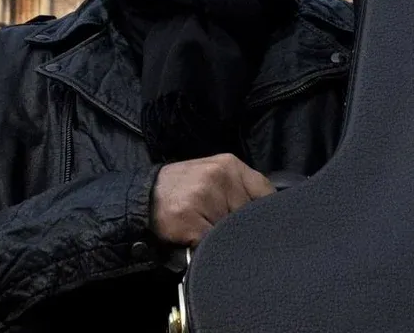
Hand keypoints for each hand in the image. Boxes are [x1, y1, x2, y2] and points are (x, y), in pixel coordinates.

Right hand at [150, 153, 275, 246]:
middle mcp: (220, 176)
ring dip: (224, 239)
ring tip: (205, 227)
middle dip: (241, 227)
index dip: (265, 214)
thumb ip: (241, 190)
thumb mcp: (215, 178)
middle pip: (252, 216)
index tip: (260, 224)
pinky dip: (208, 247)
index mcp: (230, 165)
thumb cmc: (184, 189)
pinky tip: (196, 236)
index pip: (266, 192)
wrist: (144, 197)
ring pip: (234, 232)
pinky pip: (213, 244)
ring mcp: (204, 196)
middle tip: (220, 224)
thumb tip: (269, 215)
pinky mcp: (190, 218)